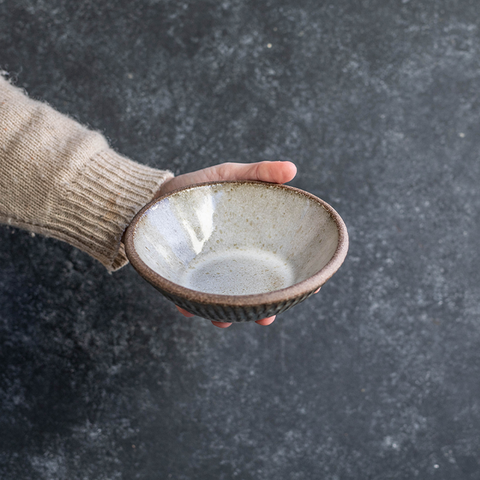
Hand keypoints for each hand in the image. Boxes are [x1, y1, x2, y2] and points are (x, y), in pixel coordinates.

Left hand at [158, 161, 296, 327]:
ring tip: (224, 320)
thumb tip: (293, 169)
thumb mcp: (231, 175)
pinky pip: (188, 297)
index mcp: (250, 245)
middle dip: (262, 309)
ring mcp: (208, 273)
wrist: (155, 194)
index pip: (278, 266)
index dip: (295, 279)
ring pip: (224, 302)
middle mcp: (233, 263)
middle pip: (254, 292)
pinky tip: (189, 310)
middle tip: (266, 318)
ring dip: (227, 315)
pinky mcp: (183, 277)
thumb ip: (261, 172)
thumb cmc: (199, 187)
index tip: (311, 289)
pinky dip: (189, 306)